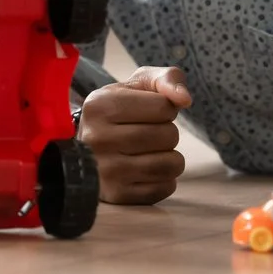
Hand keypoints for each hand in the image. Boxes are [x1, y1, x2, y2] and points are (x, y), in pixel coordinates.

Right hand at [76, 66, 192, 204]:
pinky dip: (165, 178)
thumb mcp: (136, 85)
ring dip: (170, 156)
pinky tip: (146, 169)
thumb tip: (185, 99)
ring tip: (151, 151)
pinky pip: (166, 187)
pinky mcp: (117, 195)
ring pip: (171, 164)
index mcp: (99, 105)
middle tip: (148, 132)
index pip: (164, 107)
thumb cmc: (118, 111)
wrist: (87, 149)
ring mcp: (106, 171)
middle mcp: (97, 138)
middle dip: (167, 132)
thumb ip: (165, 79)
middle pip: (169, 135)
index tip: (146, 112)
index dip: (164, 108)